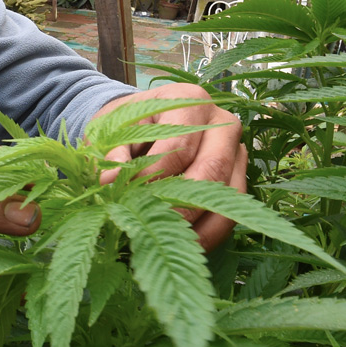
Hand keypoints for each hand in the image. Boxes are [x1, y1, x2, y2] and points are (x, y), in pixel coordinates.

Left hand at [93, 83, 245, 251]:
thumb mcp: (111, 130)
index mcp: (189, 101)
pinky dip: (209, 232)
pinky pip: (231, 211)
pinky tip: (182, 246)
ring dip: (201, 226)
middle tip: (152, 230)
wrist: (145, 123)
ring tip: (169, 245)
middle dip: (181, 205)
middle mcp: (221, 122)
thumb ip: (110, 152)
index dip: (154, 176)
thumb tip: (107, 182)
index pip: (179, 144)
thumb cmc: (127, 125)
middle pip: (212, 168)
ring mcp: (236, 150)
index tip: (128, 199)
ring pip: (230, 194)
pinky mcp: (238, 177)